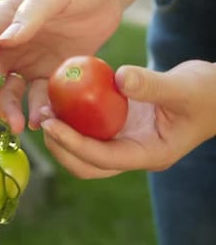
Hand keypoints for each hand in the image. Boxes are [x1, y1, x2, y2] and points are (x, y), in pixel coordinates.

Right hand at [0, 0, 123, 132]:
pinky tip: (42, 120)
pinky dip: (38, 110)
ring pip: (9, 91)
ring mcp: (27, 62)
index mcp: (2, 21)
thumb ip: (30, 14)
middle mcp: (9, 45)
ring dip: (9, 110)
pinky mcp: (48, 74)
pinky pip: (39, 96)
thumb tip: (6, 39)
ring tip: (18, 126)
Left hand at [40, 61, 215, 178]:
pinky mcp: (118, 131)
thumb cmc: (207, 92)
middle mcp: (133, 155)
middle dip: (61, 148)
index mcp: (150, 154)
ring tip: (47, 110)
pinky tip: (62, 101)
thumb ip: (153, 85)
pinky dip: (72, 123)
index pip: (105, 158)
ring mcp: (125, 145)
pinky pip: (89, 133)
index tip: (51, 125)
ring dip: (62, 138)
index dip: (74, 144)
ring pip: (84, 154)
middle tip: (44, 120)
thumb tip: (119, 78)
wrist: (212, 94)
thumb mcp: (185, 86)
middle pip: (87, 166)